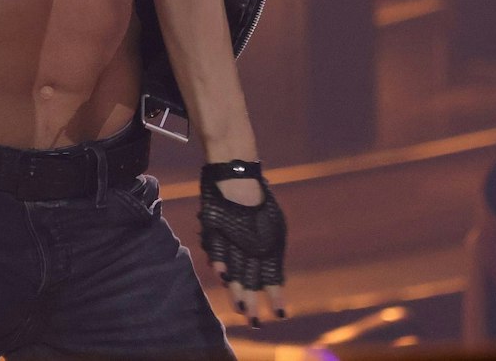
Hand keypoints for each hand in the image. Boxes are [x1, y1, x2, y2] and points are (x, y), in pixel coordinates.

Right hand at [198, 161, 286, 324]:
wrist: (238, 173)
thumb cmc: (260, 200)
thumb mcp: (275, 226)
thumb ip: (272, 252)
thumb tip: (273, 278)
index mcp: (270, 242)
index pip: (274, 275)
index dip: (277, 295)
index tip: (281, 313)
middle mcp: (252, 243)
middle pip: (253, 278)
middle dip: (255, 302)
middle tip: (255, 322)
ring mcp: (233, 237)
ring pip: (235, 270)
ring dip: (238, 291)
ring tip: (240, 308)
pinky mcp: (215, 229)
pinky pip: (216, 250)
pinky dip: (220, 264)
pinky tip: (224, 278)